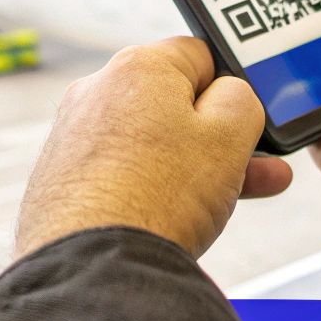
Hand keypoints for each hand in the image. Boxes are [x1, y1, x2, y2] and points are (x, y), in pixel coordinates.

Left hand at [15, 37, 292, 258]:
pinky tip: (176, 215)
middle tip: (257, 167)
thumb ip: (242, 100)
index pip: (201, 54)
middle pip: (173, 103)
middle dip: (218, 136)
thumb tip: (231, 96)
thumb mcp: (229, 136)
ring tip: (227, 200)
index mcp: (138, 66)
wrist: (93, 265)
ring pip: (150, 142)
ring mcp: (74, 137)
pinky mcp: (63, 180)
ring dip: (191, 166)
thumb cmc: (157, 197)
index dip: (235, 84)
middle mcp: (96, 91)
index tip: (252, 117)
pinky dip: (152, 188)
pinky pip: (123, 172)